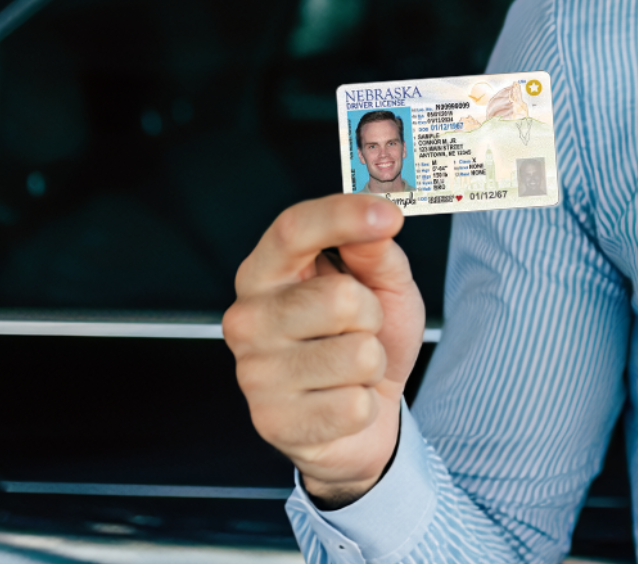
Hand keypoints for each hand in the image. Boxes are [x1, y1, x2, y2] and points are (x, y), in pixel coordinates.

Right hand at [223, 194, 424, 506]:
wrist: (358, 420)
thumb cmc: (364, 339)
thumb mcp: (383, 287)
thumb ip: (377, 253)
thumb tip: (375, 222)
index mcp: (266, 273)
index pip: (293, 231)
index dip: (342, 216)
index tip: (389, 215)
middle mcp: (248, 318)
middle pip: (341, 297)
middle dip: (372, 315)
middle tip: (360, 331)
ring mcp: (255, 373)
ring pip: (359, 354)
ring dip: (372, 364)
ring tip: (349, 370)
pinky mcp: (273, 422)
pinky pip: (355, 405)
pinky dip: (365, 405)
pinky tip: (340, 403)